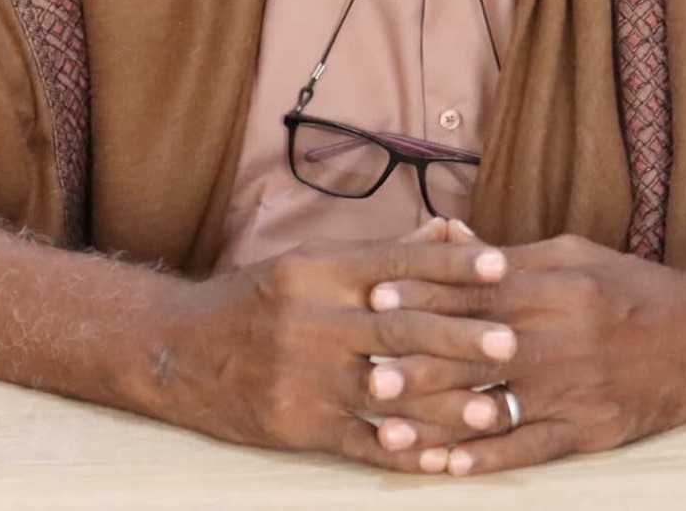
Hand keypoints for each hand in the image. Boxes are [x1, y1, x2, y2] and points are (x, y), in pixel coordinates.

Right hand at [159, 220, 517, 472]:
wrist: (174, 349)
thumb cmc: (255, 299)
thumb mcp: (310, 261)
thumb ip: (385, 251)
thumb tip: (454, 227)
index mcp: (318, 270)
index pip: (396, 262)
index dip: (450, 264)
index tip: (499, 263)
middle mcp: (312, 318)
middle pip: (397, 326)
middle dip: (459, 335)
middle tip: (511, 342)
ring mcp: (303, 375)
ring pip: (386, 391)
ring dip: (445, 403)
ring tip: (495, 408)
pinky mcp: (295, 423)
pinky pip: (359, 440)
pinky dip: (403, 450)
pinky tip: (442, 458)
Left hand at [368, 232, 685, 474]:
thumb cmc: (631, 289)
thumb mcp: (572, 256)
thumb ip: (505, 255)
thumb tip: (445, 234)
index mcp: (557, 288)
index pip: (480, 292)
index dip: (427, 296)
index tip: (377, 298)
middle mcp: (564, 339)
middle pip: (480, 353)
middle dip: (421, 365)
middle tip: (368, 375)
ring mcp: (577, 389)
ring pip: (499, 406)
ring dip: (442, 422)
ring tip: (390, 432)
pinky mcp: (592, 429)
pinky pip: (534, 448)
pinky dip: (491, 459)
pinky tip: (451, 466)